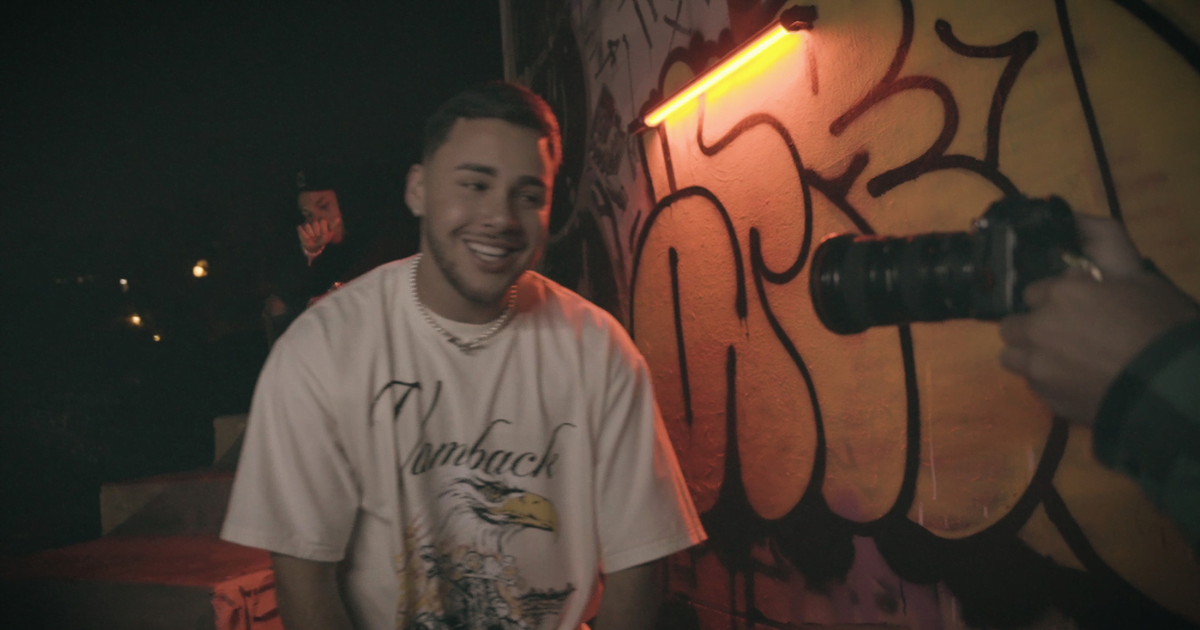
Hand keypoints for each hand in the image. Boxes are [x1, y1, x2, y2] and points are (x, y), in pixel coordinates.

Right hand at [298, 218, 340, 254]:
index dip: (324, 229)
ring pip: (307, 226)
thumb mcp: (330, 234)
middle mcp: (314, 220)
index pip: (322, 221)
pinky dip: (305, 235)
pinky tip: (307, 237)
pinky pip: (301, 230)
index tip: (325, 234)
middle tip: (318, 236)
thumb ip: (333, 226)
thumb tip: (338, 218)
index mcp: (322, 220)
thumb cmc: (323, 239)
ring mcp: (307, 223)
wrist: (314, 246)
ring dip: (311, 235)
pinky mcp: (300, 227)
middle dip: (317, 233)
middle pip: (315, 223)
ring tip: (313, 237)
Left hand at [999, 214, 1197, 425]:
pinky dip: (1046, 381)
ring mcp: (1037, 367)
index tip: (1079, 305)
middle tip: (1069, 333)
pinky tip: (1074, 381)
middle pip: (1013, 324)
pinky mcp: (1045, 399)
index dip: (1056, 297)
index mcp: (1059, 293)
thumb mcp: (1137, 272)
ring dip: (1030, 354)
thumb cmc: (1159, 325)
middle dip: (1034, 325)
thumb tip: (1073, 216)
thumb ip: (1103, 240)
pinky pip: (1031, 384)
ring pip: (1013, 356)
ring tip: (1064, 360)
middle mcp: (1038, 328)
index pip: (1034, 291)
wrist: (1171, 388)